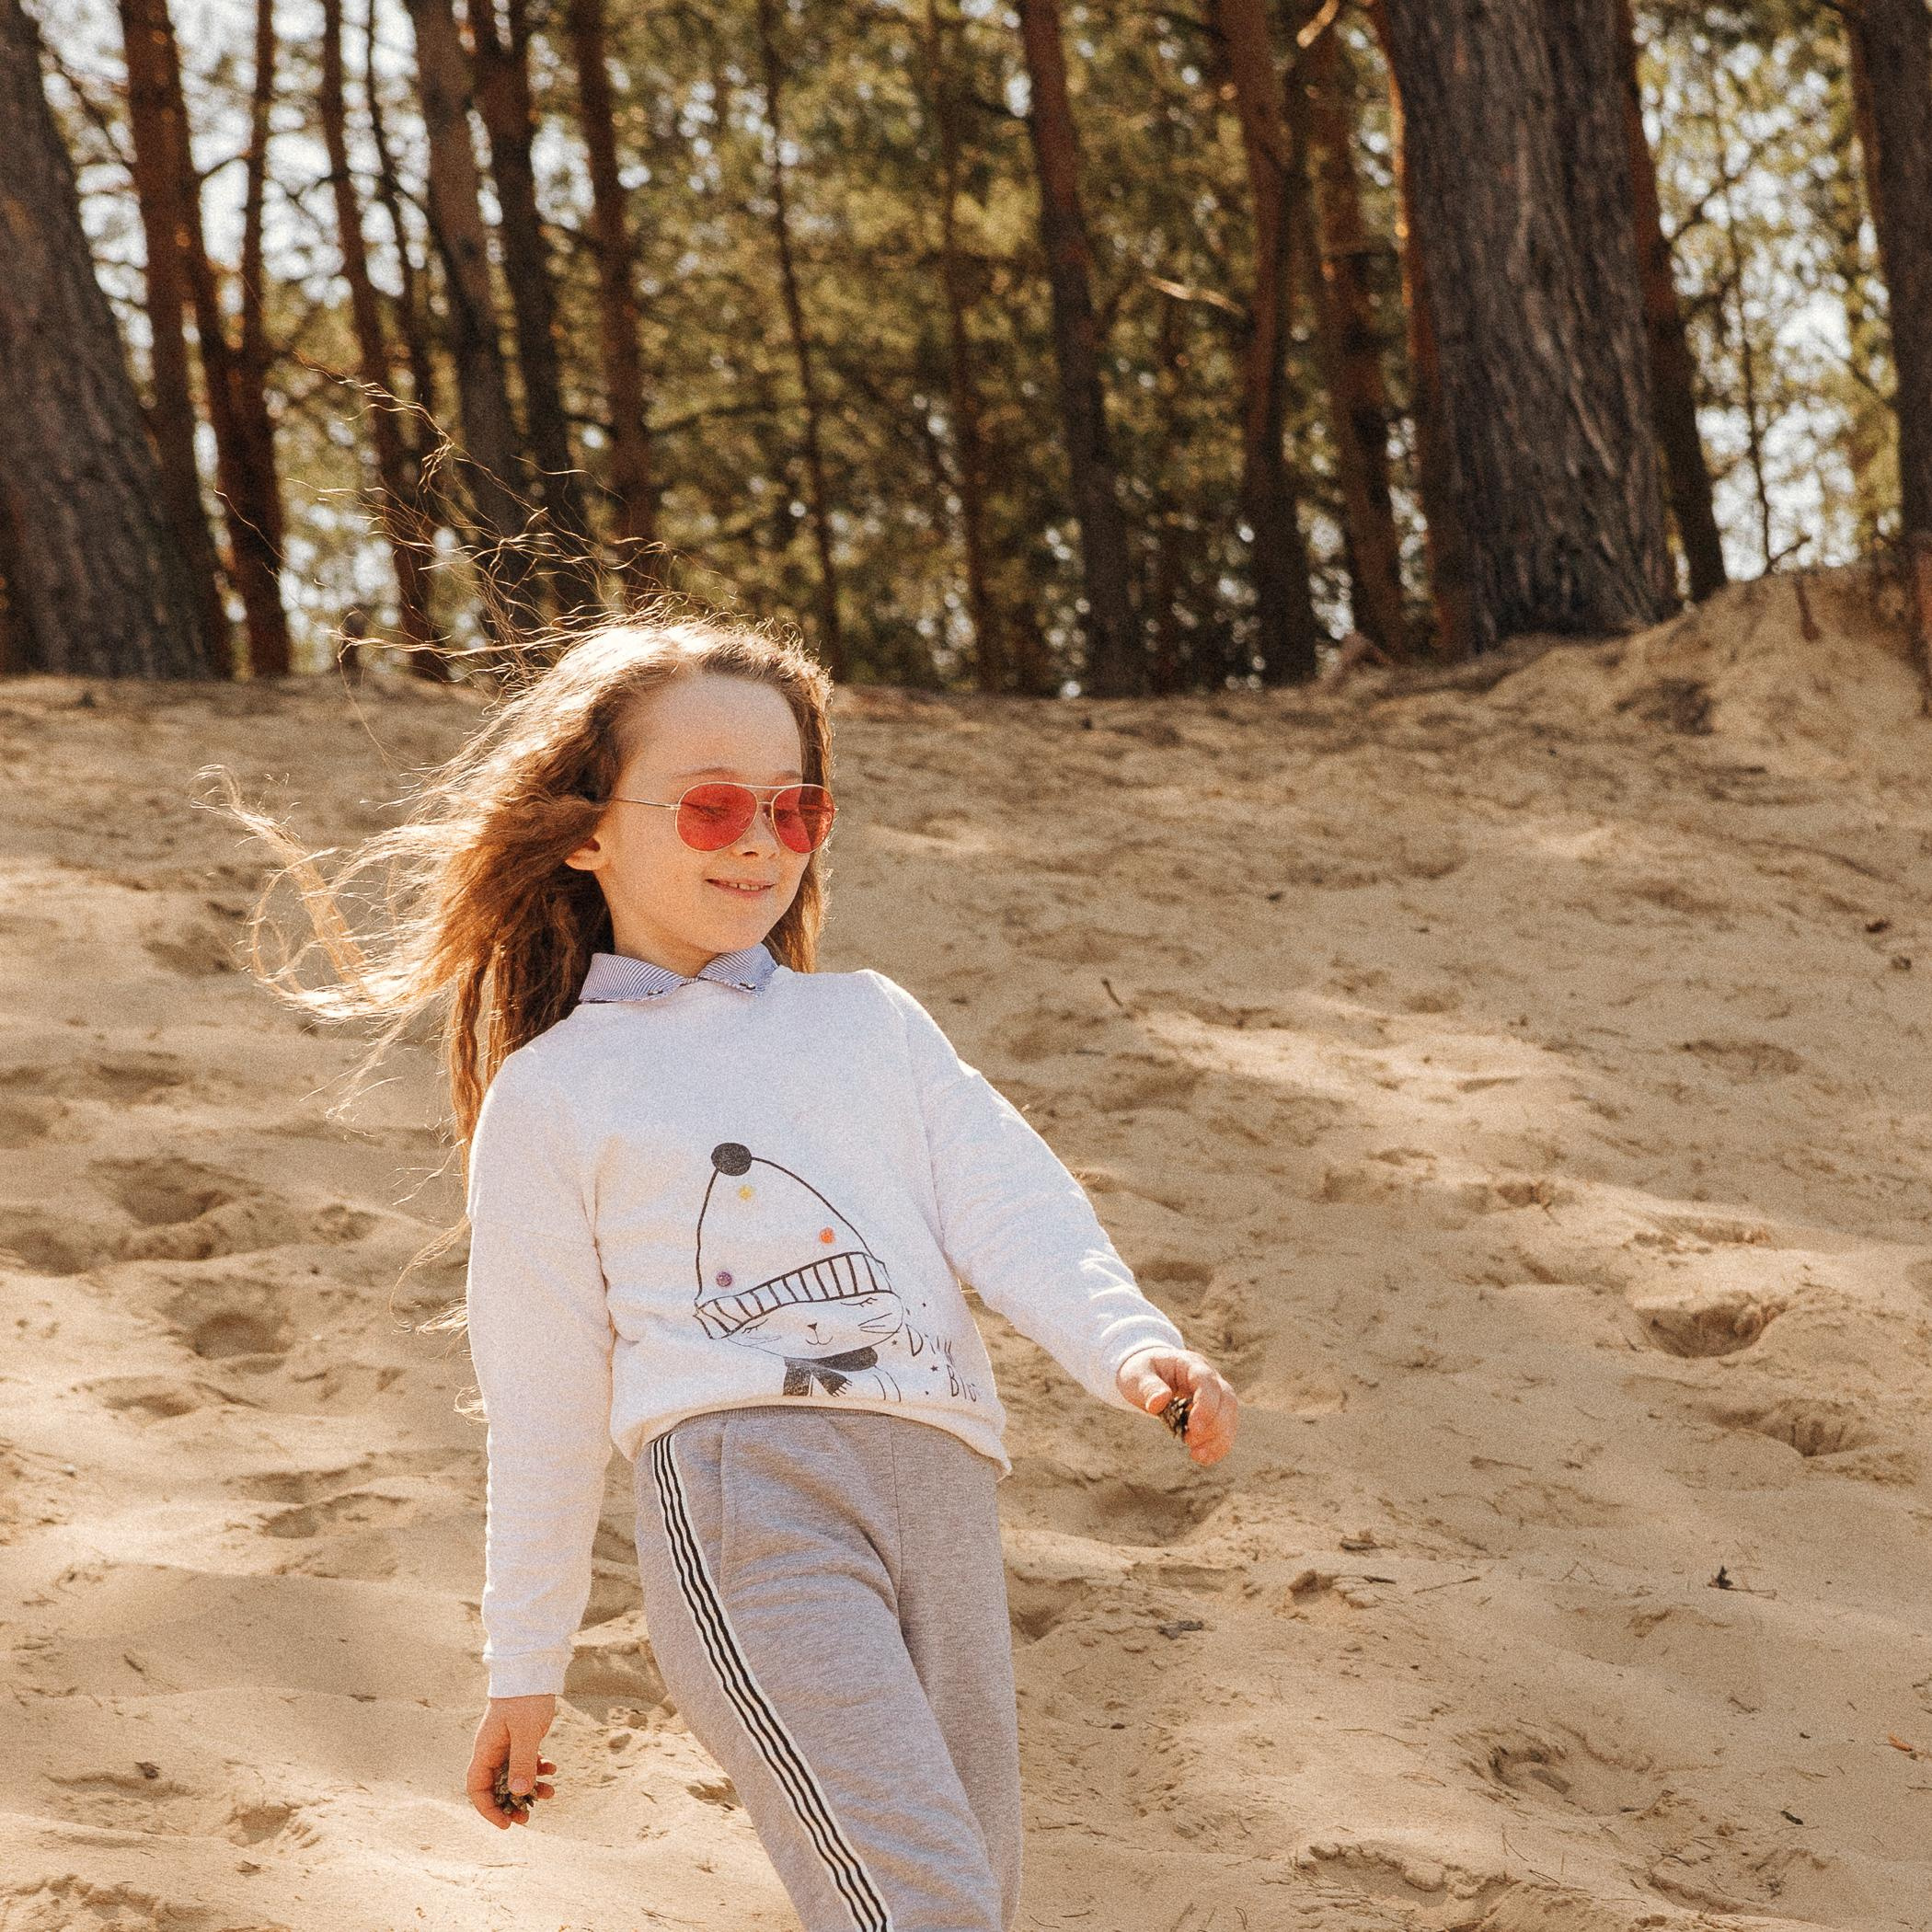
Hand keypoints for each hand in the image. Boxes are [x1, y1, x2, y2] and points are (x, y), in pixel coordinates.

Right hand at [467, 1692, 558, 1827]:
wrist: (533, 1669)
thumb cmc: (525, 1698)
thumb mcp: (525, 1732)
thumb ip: (522, 1761)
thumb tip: (519, 1793)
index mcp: (486, 1749)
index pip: (477, 1787)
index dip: (488, 1809)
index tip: (506, 1823)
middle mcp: (493, 1749)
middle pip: (496, 1786)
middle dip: (511, 1803)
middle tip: (529, 1817)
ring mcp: (507, 1744)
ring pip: (515, 1775)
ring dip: (530, 1787)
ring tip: (551, 1793)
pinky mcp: (521, 1737)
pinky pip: (527, 1761)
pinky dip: (538, 1768)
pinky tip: (553, 1768)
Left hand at [1116, 1346, 1236, 1464]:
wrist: (1147, 1374)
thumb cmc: (1143, 1371)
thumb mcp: (1137, 1375)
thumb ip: (1148, 1387)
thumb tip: (1159, 1402)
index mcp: (1190, 1364)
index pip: (1207, 1381)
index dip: (1206, 1405)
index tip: (1194, 1427)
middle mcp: (1209, 1377)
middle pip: (1226, 1400)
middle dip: (1214, 1425)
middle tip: (1191, 1442)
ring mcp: (1215, 1394)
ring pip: (1229, 1416)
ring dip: (1218, 1439)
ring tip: (1198, 1456)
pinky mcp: (1214, 1411)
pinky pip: (1224, 1429)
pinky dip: (1218, 1445)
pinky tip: (1204, 1458)